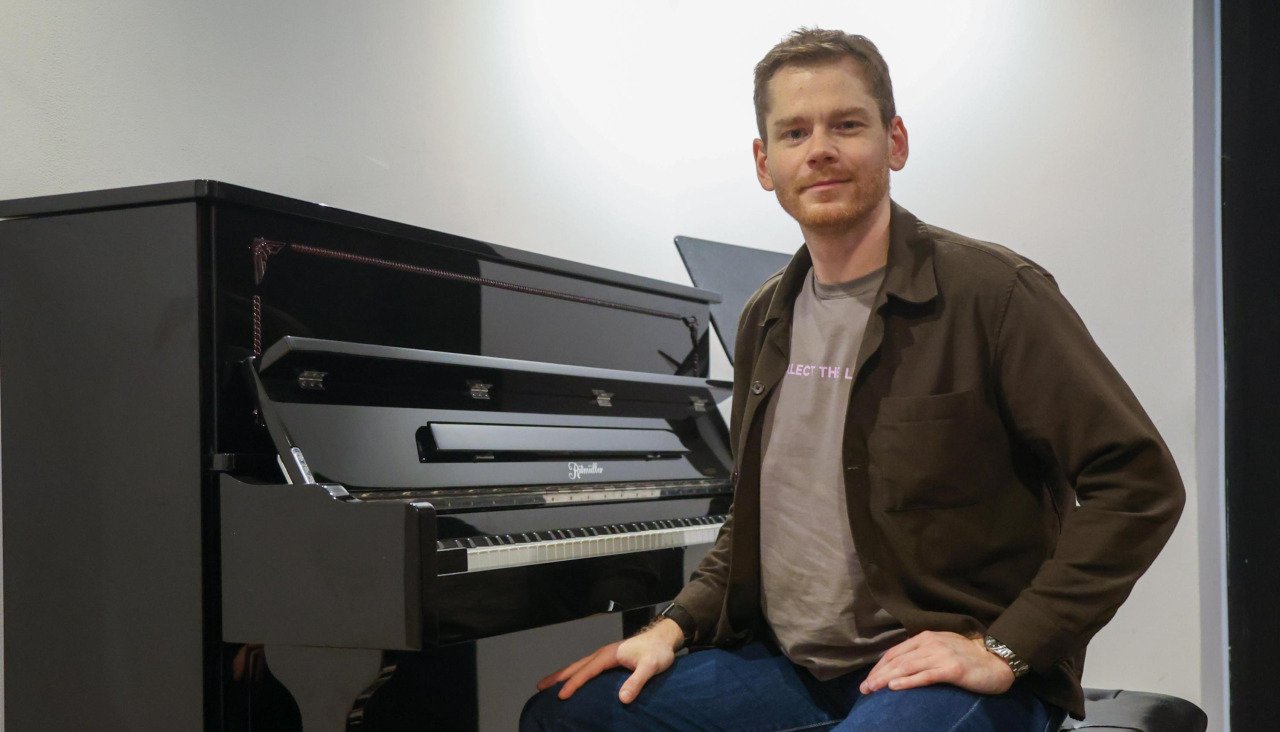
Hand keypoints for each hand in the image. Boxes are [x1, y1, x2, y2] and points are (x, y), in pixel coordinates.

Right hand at [536, 617, 683, 703]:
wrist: (664, 638)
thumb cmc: (658, 651)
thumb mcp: (650, 666)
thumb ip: (636, 681)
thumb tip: (622, 699)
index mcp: (609, 654)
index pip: (586, 671)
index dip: (573, 684)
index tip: (561, 697)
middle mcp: (604, 653)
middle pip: (576, 665)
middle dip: (558, 676)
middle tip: (540, 686)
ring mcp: (606, 655)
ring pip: (580, 665)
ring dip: (564, 674)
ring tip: (549, 684)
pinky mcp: (610, 659)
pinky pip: (588, 667)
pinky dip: (576, 673)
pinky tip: (574, 680)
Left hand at [859, 631, 1014, 695]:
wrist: (996, 661)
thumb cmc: (967, 657)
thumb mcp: (940, 648)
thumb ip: (921, 653)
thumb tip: (898, 666)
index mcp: (925, 638)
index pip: (894, 652)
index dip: (878, 667)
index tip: (868, 679)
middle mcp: (930, 644)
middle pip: (897, 660)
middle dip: (877, 674)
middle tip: (864, 689)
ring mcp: (941, 655)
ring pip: (907, 667)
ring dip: (886, 679)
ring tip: (872, 689)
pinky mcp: (952, 669)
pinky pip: (925, 676)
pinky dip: (908, 681)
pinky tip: (894, 687)